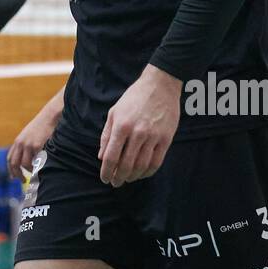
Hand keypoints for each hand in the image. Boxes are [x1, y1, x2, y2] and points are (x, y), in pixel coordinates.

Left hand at [8, 107, 56, 178]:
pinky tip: (41, 167)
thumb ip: (27, 145)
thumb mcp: (30, 135)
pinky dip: (38, 166)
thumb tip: (28, 159)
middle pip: (14, 163)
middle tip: (23, 181)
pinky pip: (36, 160)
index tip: (13, 177)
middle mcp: (21, 143)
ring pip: (25, 164)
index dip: (11, 170)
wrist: (50, 116)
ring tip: (35, 172)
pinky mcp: (37, 145)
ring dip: (29, 171)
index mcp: (18, 141)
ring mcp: (28, 144)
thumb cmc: (43, 126)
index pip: (10, 158)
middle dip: (17, 174)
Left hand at [98, 65, 181, 185]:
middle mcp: (137, 133)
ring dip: (132, 177)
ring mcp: (153, 137)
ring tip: (127, 179)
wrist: (160, 86)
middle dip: (118, 178)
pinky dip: (148, 172)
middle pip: (126, 165)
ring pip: (141, 166)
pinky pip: (156, 162)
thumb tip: (101, 157)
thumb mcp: (114, 112)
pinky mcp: (166, 139)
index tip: (104, 179)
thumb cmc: (134, 98)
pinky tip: (142, 173)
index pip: (111, 156)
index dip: (106, 171)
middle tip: (115, 183)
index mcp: (121, 126)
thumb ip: (107, 135)